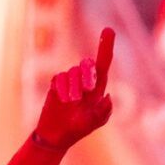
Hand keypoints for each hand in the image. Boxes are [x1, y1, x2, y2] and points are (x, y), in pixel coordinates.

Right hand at [34, 28, 114, 150]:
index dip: (105, 48)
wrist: (56, 135)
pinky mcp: (56, 84)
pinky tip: (60, 101)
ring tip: (70, 104)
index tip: (108, 30)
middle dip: (88, 74)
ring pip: (73, 72)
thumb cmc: (77, 129)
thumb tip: (107, 96)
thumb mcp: (94, 123)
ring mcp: (69, 81)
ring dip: (73, 89)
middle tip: (87, 89)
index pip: (103, 65)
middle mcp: (84, 81)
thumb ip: (103, 111)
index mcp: (97, 88)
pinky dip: (61, 90)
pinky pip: (59, 78)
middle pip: (88, 64)